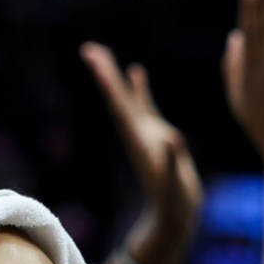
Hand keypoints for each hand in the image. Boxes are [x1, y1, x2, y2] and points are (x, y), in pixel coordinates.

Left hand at [81, 42, 203, 263]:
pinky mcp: (157, 135)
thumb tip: (173, 140)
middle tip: (89, 50)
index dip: (109, 84)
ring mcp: (146, 132)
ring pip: (128, 99)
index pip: (120, 107)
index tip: (95, 63)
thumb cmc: (175, 201)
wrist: (175, 213)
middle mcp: (138, 133)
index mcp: (139, 141)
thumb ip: (173, 161)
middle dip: (105, 74)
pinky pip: (145, 105)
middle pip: (117, 98)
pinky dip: (140, 89)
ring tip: (103, 55)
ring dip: (116, 78)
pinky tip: (135, 72)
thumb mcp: (174, 183)